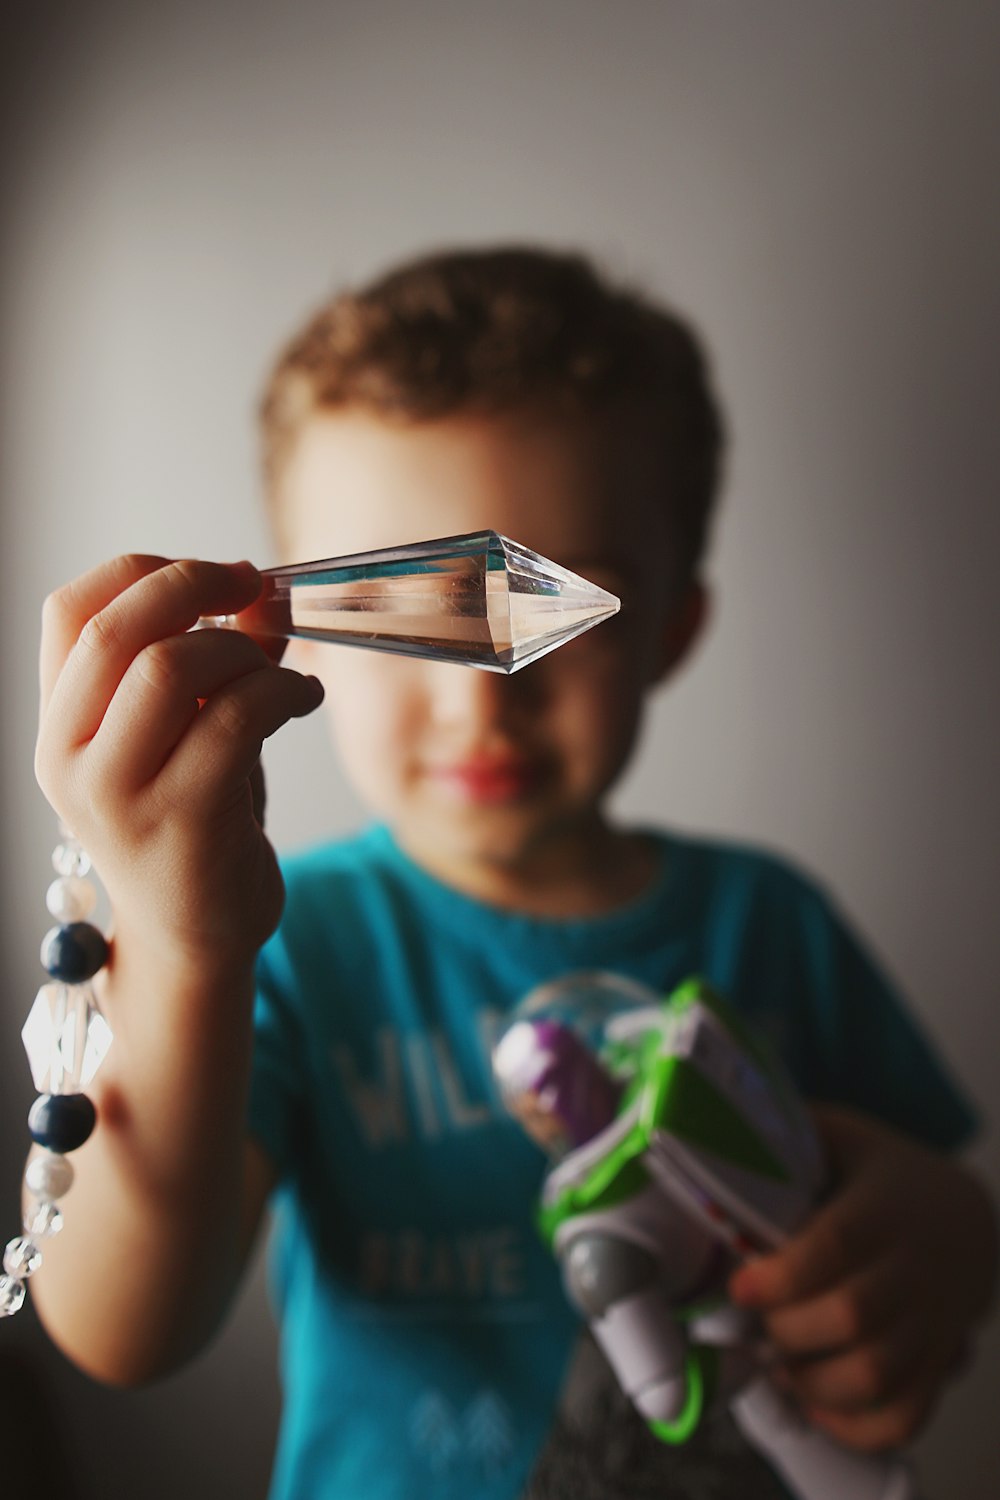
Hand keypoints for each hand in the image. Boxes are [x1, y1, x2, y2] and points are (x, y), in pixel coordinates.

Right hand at [35, 554, 324, 965]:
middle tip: (253, 590)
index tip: (214, 576)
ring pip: (172, 668)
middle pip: (115, 630)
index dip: (144, 571)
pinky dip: (285, 691)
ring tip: (280, 673)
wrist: (196, 937)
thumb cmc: (194, 824)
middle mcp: (69, 760)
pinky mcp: (181, 823)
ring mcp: (119, 796)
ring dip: (245, 651)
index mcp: (58, 726)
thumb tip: (260, 590)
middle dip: (195, 586)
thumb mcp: (189, 731)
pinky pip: (238, 719)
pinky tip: (305, 699)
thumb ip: (213, 660)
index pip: (69, 611)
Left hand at [728, 1105, 996, 1451]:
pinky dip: (853, 1427)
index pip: (835, 1245)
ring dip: (811, 1382)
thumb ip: (788, 1134)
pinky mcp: (937, 1365)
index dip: (782, 1274)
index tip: (741, 1286)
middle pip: (851, 1316)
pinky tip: (814, 1402)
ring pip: (876, 1376)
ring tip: (775, 1363)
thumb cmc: (882, 1174)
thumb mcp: (843, 1137)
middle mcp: (912, 1269)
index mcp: (883, 1207)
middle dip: (786, 1328)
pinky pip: (904, 1416)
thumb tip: (708, 1125)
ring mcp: (931, 1323)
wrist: (968, 1217)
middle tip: (754, 1321)